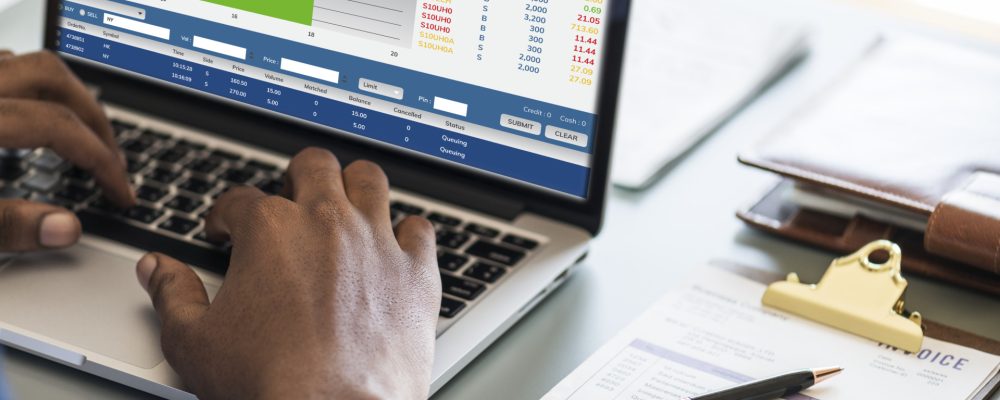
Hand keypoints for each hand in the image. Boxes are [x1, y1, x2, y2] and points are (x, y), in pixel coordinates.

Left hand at [0, 50, 134, 250]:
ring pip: (25, 65)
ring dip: (62, 96)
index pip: (58, 128)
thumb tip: (66, 228)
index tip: (120, 194)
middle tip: (111, 159)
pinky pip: (0, 69)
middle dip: (93, 117)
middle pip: (50, 78)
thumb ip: (7, 225)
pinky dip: (26, 90)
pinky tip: (29, 116)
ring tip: (80, 134)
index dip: (100, 162)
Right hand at [135, 148, 440, 398]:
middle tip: (291, 203)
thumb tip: (157, 268)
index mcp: (270, 230)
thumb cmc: (268, 382)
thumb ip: (172, 295)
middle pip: (314, 166)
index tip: (226, 232)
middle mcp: (327, 222)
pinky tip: (396, 247)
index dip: (226, 216)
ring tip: (345, 206)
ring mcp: (377, 242)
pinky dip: (408, 234)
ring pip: (370, 180)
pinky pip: (421, 229)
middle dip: (297, 178)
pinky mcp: (416, 272)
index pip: (240, 200)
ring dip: (354, 186)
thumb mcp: (194, 342)